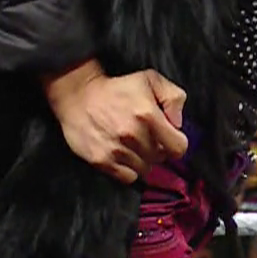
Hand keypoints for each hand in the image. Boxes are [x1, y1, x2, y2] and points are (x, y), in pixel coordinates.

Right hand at [45, 65, 188, 183]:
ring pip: (145, 169)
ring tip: (134, 145)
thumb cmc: (117, 88)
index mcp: (148, 116)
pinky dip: (129, 170)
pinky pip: (128, 177)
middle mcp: (133, 136)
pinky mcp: (100, 161)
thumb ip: (174, 98)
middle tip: (148, 138)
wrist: (78, 96)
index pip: (178, 147)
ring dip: (144, 160)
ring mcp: (116, 150)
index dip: (177, 143)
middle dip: (159, 149)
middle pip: (161, 158)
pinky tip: (125, 156)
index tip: (170, 138)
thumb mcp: (151, 80)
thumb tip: (178, 124)